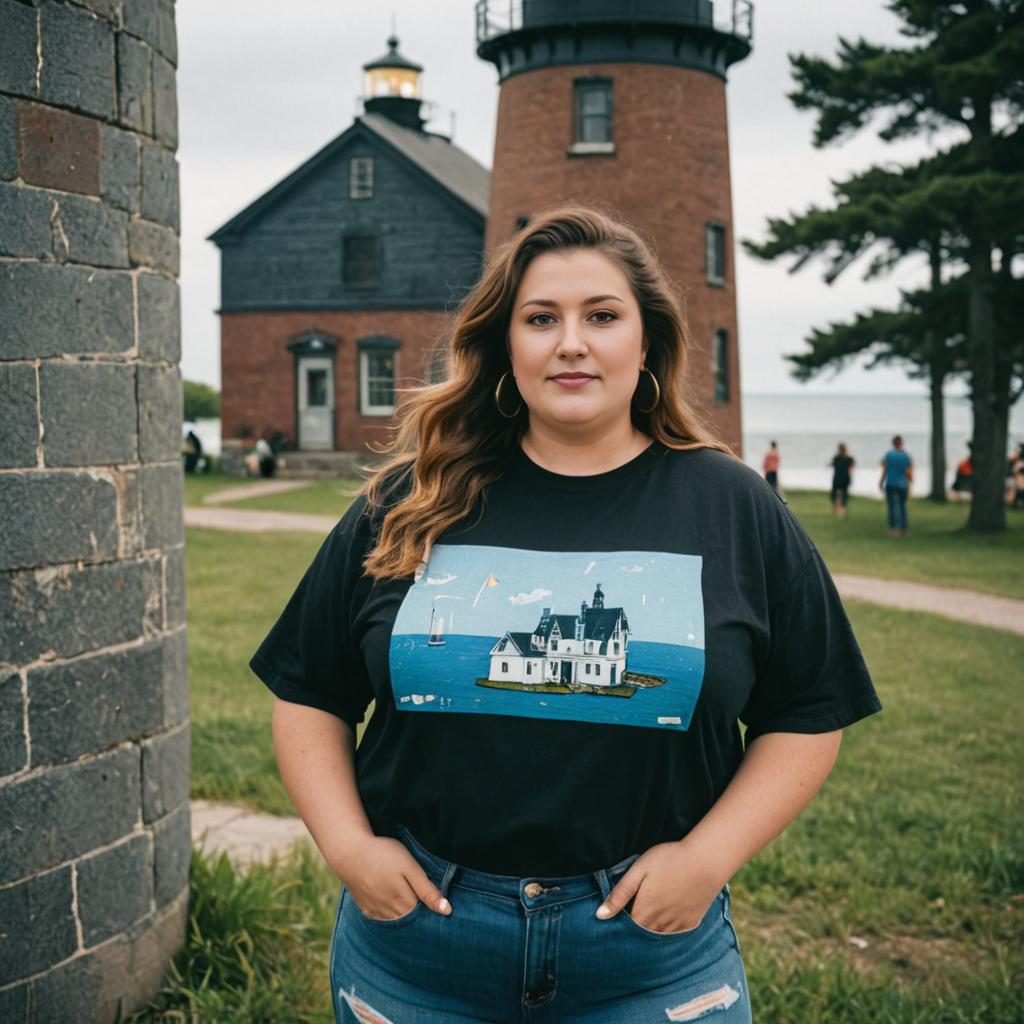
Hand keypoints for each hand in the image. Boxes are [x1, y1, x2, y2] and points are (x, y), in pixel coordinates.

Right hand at [332, 835, 451, 920]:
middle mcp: (389, 913)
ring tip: (411, 910)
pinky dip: (388, 918)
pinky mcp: (365, 906)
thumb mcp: (410, 867)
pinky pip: (379, 919)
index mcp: (404, 903)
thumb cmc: (383, 855)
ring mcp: (375, 911)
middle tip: (426, 910)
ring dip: (404, 920)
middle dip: (419, 920)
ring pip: (395, 923)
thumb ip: (427, 890)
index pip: (424, 918)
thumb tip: (447, 910)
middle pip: (409, 923)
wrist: (349, 851)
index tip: (439, 910)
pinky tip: (392, 911)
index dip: (433, 914)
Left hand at [595, 841, 721, 933]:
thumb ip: (620, 893)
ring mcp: (678, 925)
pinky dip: (667, 931)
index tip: (615, 917)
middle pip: (641, 936)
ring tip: (647, 917)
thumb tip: (600, 915)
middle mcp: (660, 924)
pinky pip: (675, 935)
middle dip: (633, 932)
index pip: (626, 929)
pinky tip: (665, 919)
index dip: (619, 925)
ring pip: (658, 938)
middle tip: (631, 915)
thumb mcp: (639, 870)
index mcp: (644, 912)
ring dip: (650, 932)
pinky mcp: (691, 922)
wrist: (706, 860)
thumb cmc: (670, 860)